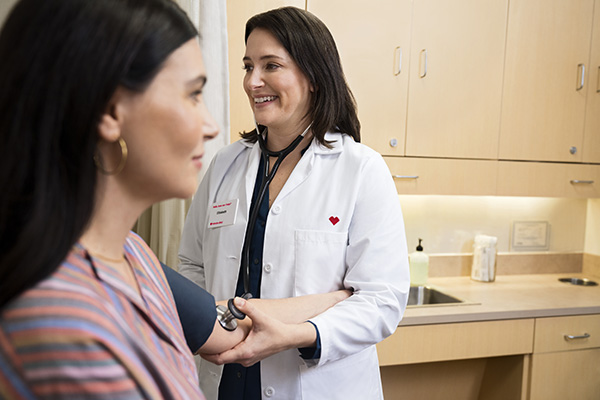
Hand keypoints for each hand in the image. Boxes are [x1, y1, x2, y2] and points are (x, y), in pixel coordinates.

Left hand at [200, 297, 315, 366]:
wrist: (288, 338)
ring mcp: (248, 359)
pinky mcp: (250, 357)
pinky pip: (234, 357)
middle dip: (210, 353)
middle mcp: (246, 358)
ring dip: (219, 352)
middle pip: (221, 360)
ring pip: (228, 359)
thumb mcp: (261, 319)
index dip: (208, 354)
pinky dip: (227, 352)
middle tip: (201, 343)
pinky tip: (225, 343)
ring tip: (212, 342)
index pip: (220, 358)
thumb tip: (237, 301)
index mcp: (246, 351)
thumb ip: (248, 309)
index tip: (200, 348)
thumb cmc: (278, 333)